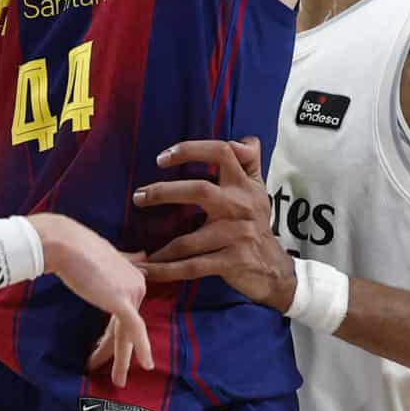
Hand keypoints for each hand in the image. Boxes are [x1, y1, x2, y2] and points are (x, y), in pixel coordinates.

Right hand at [28, 213, 154, 387]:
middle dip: (117, 350)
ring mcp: (131, 292)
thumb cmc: (75, 247)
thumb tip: (143, 255)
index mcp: (133, 274)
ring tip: (118, 380)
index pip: (125, 312)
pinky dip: (141, 348)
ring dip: (120, 358)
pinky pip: (133, 330)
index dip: (112, 333)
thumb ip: (126, 258)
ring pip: (127, 333)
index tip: (100, 347)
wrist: (64, 243)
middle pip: (126, 325)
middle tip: (112, 371)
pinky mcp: (121, 301)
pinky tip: (146, 364)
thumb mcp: (106, 253)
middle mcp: (137, 284)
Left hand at [132, 137, 295, 311]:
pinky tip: (147, 270)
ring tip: (134, 251)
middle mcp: (240, 206)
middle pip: (200, 190)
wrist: (275, 269)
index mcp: (243, 185)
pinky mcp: (231, 262)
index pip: (222, 153)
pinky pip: (193, 267)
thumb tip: (244, 140)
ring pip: (189, 240)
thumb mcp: (258, 190)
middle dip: (164, 192)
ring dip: (159, 247)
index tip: (161, 158)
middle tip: (138, 197)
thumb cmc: (257, 224)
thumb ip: (249, 163)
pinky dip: (167, 270)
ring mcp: (235, 236)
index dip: (190, 149)